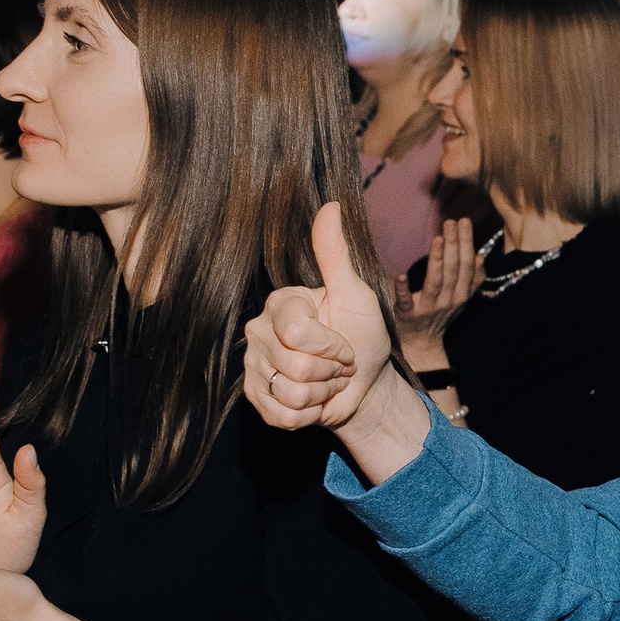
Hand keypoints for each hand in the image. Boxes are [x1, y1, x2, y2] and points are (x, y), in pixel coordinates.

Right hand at [246, 203, 390, 431]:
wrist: (366, 386)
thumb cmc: (363, 337)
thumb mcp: (356, 295)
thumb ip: (336, 256)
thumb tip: (331, 205)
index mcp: (280, 303)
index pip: (298, 333)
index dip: (332, 346)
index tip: (344, 344)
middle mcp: (258, 331)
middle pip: (295, 366)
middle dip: (331, 372)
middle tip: (337, 364)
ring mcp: (254, 366)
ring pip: (290, 393)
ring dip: (323, 393)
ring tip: (327, 381)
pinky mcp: (256, 399)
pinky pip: (282, 416)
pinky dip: (309, 415)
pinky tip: (314, 400)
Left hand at [395, 217, 482, 366]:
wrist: (423, 344)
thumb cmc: (440, 316)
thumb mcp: (461, 299)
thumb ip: (472, 279)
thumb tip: (481, 256)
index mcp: (461, 294)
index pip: (466, 263)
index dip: (466, 242)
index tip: (464, 221)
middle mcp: (449, 300)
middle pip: (453, 268)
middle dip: (454, 243)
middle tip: (451, 221)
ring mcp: (429, 307)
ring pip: (436, 280)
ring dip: (438, 259)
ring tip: (439, 238)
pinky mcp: (408, 314)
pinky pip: (405, 300)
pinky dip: (403, 289)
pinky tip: (402, 275)